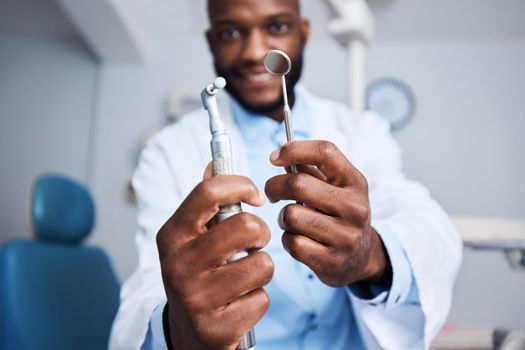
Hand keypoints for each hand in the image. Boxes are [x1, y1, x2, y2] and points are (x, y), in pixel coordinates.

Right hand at [157, 172, 273, 349]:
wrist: (188, 332)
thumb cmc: (197, 273)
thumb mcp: (192, 237)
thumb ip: (206, 201)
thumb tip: (214, 162)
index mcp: (172, 235)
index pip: (209, 191)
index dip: (241, 185)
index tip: (255, 196)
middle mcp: (178, 264)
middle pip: (246, 226)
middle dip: (261, 233)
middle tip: (253, 243)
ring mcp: (195, 298)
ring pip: (262, 264)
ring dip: (261, 269)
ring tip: (244, 276)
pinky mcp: (215, 327)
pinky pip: (262, 299)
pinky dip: (257, 299)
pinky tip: (239, 302)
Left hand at [265, 140, 390, 287]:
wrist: (361, 257)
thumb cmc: (339, 214)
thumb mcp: (336, 188)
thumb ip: (311, 169)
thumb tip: (281, 154)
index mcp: (355, 182)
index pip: (325, 151)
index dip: (294, 149)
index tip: (274, 157)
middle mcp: (355, 207)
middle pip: (298, 184)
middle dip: (275, 186)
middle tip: (272, 193)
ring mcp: (346, 236)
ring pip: (291, 215)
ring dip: (283, 217)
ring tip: (292, 220)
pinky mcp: (332, 260)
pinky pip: (292, 242)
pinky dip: (287, 239)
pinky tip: (298, 239)